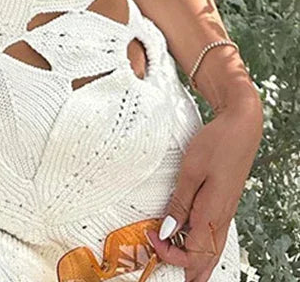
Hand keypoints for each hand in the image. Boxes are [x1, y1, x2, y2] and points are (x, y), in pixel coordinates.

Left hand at [145, 97, 262, 281]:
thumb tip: (167, 231)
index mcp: (212, 214)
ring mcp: (224, 212)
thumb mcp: (191, 170)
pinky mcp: (224, 204)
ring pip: (212, 251)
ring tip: (179, 266)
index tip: (152, 237)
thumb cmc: (217, 144)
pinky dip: (202, 246)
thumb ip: (179, 203)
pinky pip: (214, 236)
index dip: (169, 254)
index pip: (192, 254)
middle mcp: (221, 219)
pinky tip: (190, 241)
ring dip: (195, 261)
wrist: (241, 127)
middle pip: (205, 260)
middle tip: (168, 270)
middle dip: (187, 270)